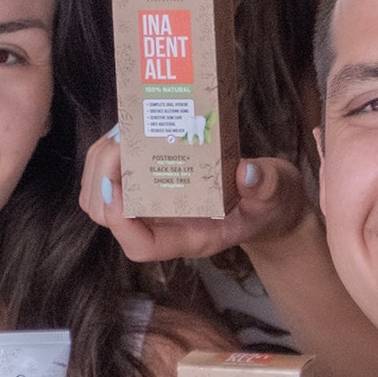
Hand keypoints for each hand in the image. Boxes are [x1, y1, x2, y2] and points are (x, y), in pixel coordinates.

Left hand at [80, 130, 310, 262]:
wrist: (269, 203)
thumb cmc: (270, 203)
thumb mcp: (277, 193)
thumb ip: (266, 185)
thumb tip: (247, 173)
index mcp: (191, 236)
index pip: (142, 246)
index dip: (121, 221)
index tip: (118, 186)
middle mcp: (164, 225)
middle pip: (110, 217)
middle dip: (103, 180)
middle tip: (122, 141)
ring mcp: (153, 207)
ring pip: (102, 197)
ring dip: (100, 164)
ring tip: (123, 132)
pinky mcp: (150, 186)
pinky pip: (114, 176)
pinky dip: (110, 154)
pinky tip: (129, 131)